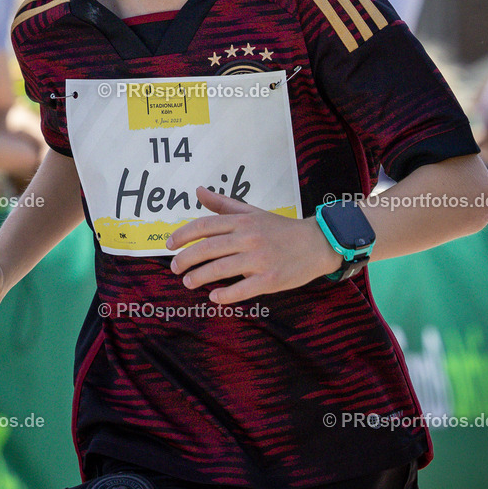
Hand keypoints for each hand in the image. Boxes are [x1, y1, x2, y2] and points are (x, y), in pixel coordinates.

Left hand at [167, 187, 339, 303]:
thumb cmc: (281, 228)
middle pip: (208, 248)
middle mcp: (249, 237)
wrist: (318, 243)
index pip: (204, 226)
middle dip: (186, 259)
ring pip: (221, 269)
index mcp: (243, 221)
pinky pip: (243, 289)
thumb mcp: (252, 211)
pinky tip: (214, 297)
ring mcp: (260, 259)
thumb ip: (223, 204)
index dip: (182, 235)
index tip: (169, 245)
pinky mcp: (271, 279)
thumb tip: (198, 191)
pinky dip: (225, 295)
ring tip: (188, 282)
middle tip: (175, 268)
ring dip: (200, 277)